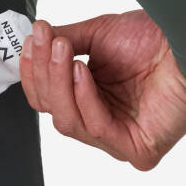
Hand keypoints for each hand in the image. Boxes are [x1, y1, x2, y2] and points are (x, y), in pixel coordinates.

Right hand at [19, 10, 185, 169]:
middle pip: (51, 110)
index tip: (31, 43)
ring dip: (60, 84)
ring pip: (67, 121)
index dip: (33, 73)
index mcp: (86, 100)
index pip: (46, 97)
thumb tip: (33, 41)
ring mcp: (114, 139)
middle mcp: (97, 121)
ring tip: (64, 52)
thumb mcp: (97, 35)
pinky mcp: (134, 150)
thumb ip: (63, 41)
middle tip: (47, 42)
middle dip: (44, 74)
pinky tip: (82, 73)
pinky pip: (96, 128)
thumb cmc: (155, 40)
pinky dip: (85, 98)